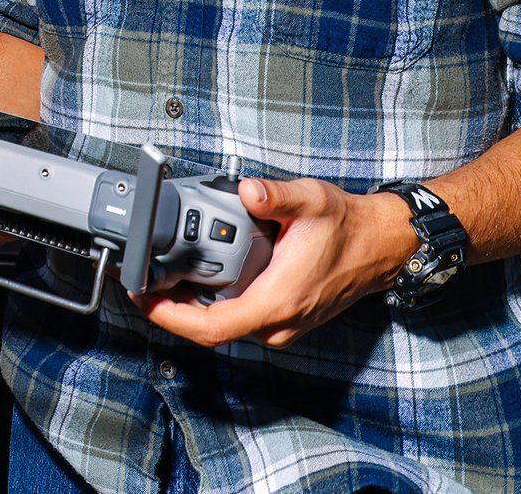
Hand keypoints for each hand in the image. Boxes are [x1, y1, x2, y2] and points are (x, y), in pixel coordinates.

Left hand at [139, 179, 416, 349]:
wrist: (380, 245)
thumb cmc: (347, 227)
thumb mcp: (312, 200)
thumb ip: (276, 195)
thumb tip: (248, 189)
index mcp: (278, 300)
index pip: (212, 327)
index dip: (170, 317)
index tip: (143, 299)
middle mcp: (278, 322)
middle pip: (210, 331)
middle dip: (170, 310)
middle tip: (140, 282)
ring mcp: (282, 326)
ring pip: (223, 328)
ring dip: (190, 308)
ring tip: (161, 278)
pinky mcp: (284, 320)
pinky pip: (238, 321)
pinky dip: (212, 306)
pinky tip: (197, 281)